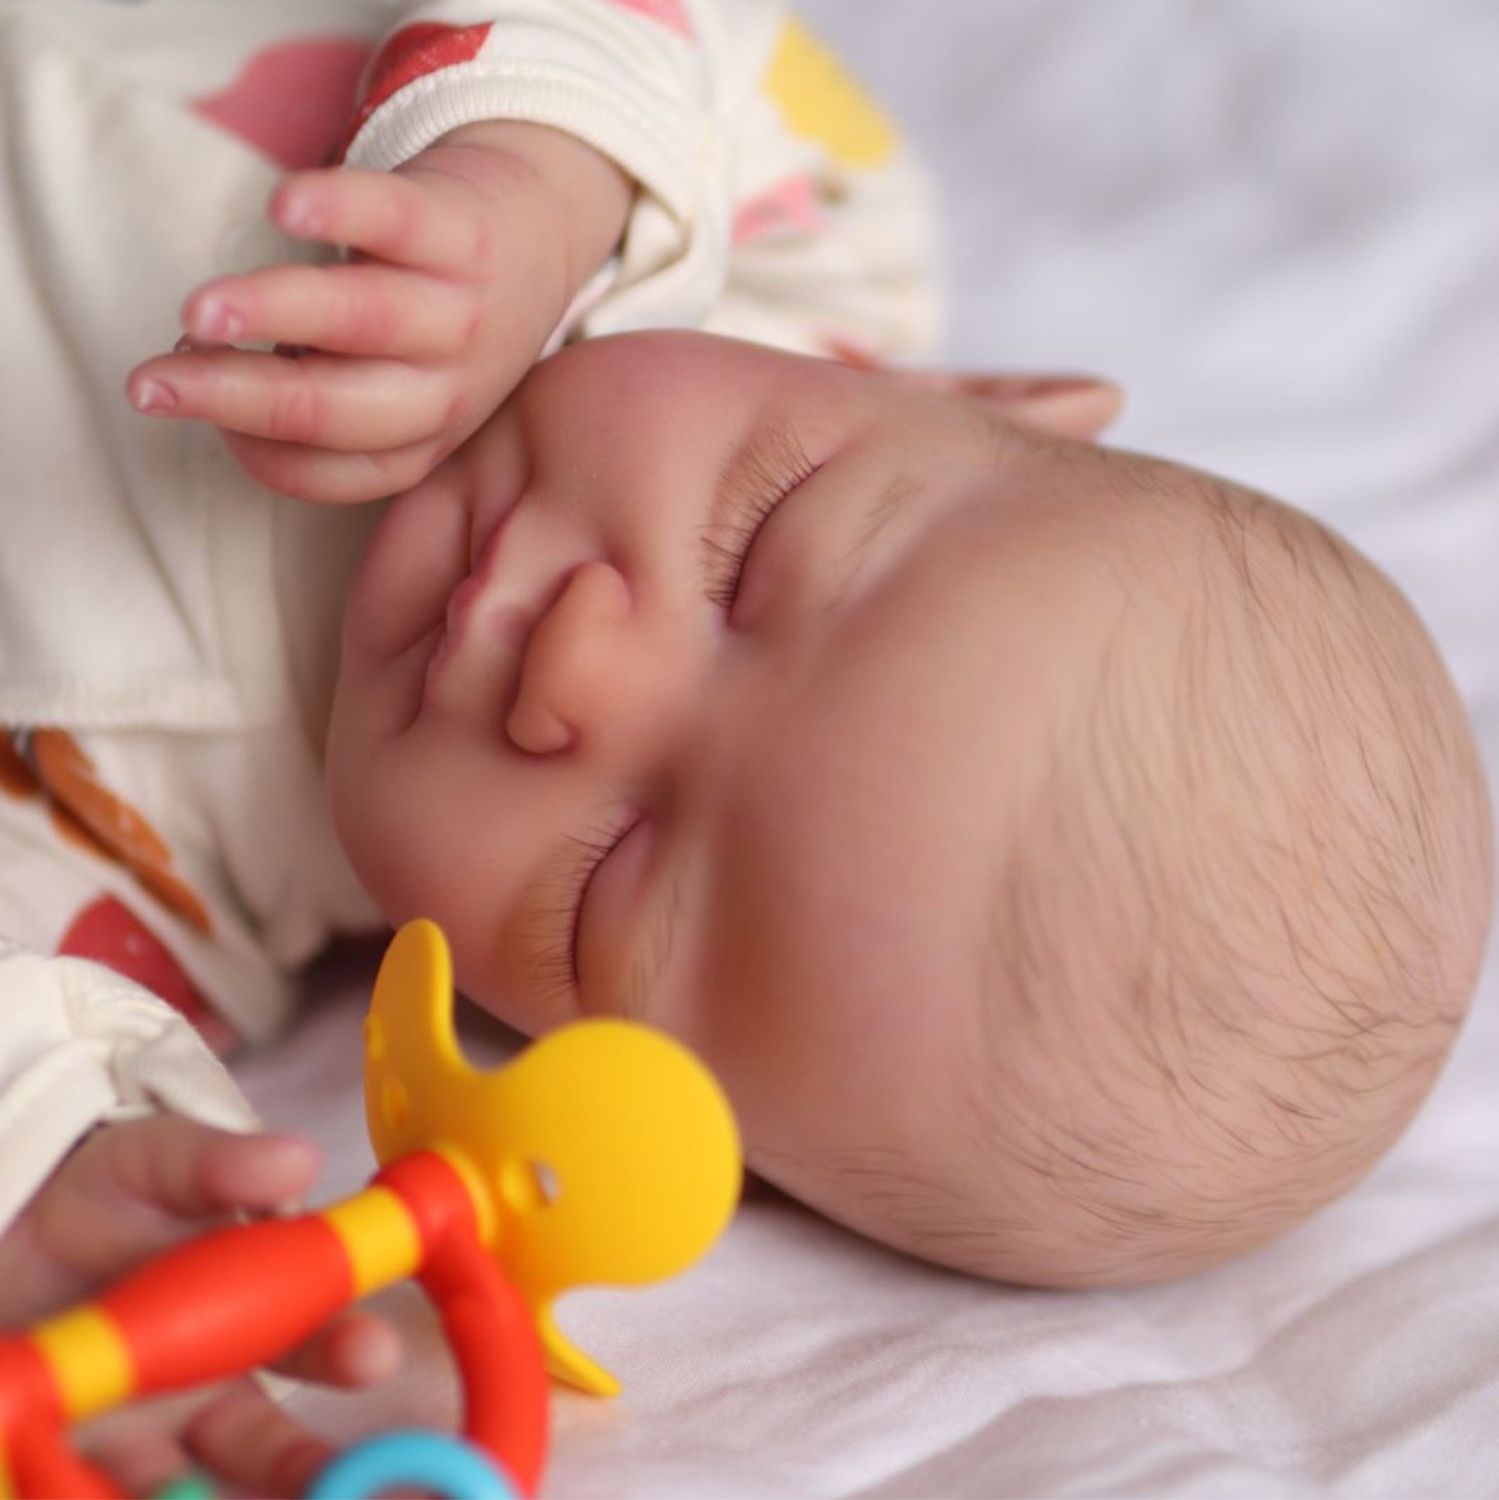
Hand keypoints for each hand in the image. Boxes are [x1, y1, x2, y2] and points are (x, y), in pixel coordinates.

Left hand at [0, 1115, 401, 1495]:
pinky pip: (103, 1490)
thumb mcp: (159, 1162)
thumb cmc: (110, 1193)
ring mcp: (145, 1434)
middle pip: (267, 1443)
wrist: (12, 1230)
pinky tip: (112, 1489)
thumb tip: (298, 1158)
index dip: (349, 1349)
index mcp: (258, 1312)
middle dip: (298, 1461)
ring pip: (194, 1485)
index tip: (372, 1353)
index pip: (321, 1337)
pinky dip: (114, 1493)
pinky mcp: (77, 1460)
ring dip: (206, 1497)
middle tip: (317, 1473)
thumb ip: (220, 1163)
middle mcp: (214, 1387)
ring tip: (190, 1492)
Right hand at [125, 121, 630, 503]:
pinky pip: (402, 221)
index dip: (252, 447)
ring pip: (368, 322)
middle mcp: (450, 389)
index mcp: (424, 439)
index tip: (186, 408)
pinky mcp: (463, 230)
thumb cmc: (437, 321)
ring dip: (277, 315)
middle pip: (337, 408)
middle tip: (153, 386)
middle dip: (238, 399)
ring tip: (201, 313)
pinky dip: (345, 210)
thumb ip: (313, 385)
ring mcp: (461, 310)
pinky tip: (284, 206)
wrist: (538, 233)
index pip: (333, 469)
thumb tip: (198, 368)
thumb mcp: (401, 383)